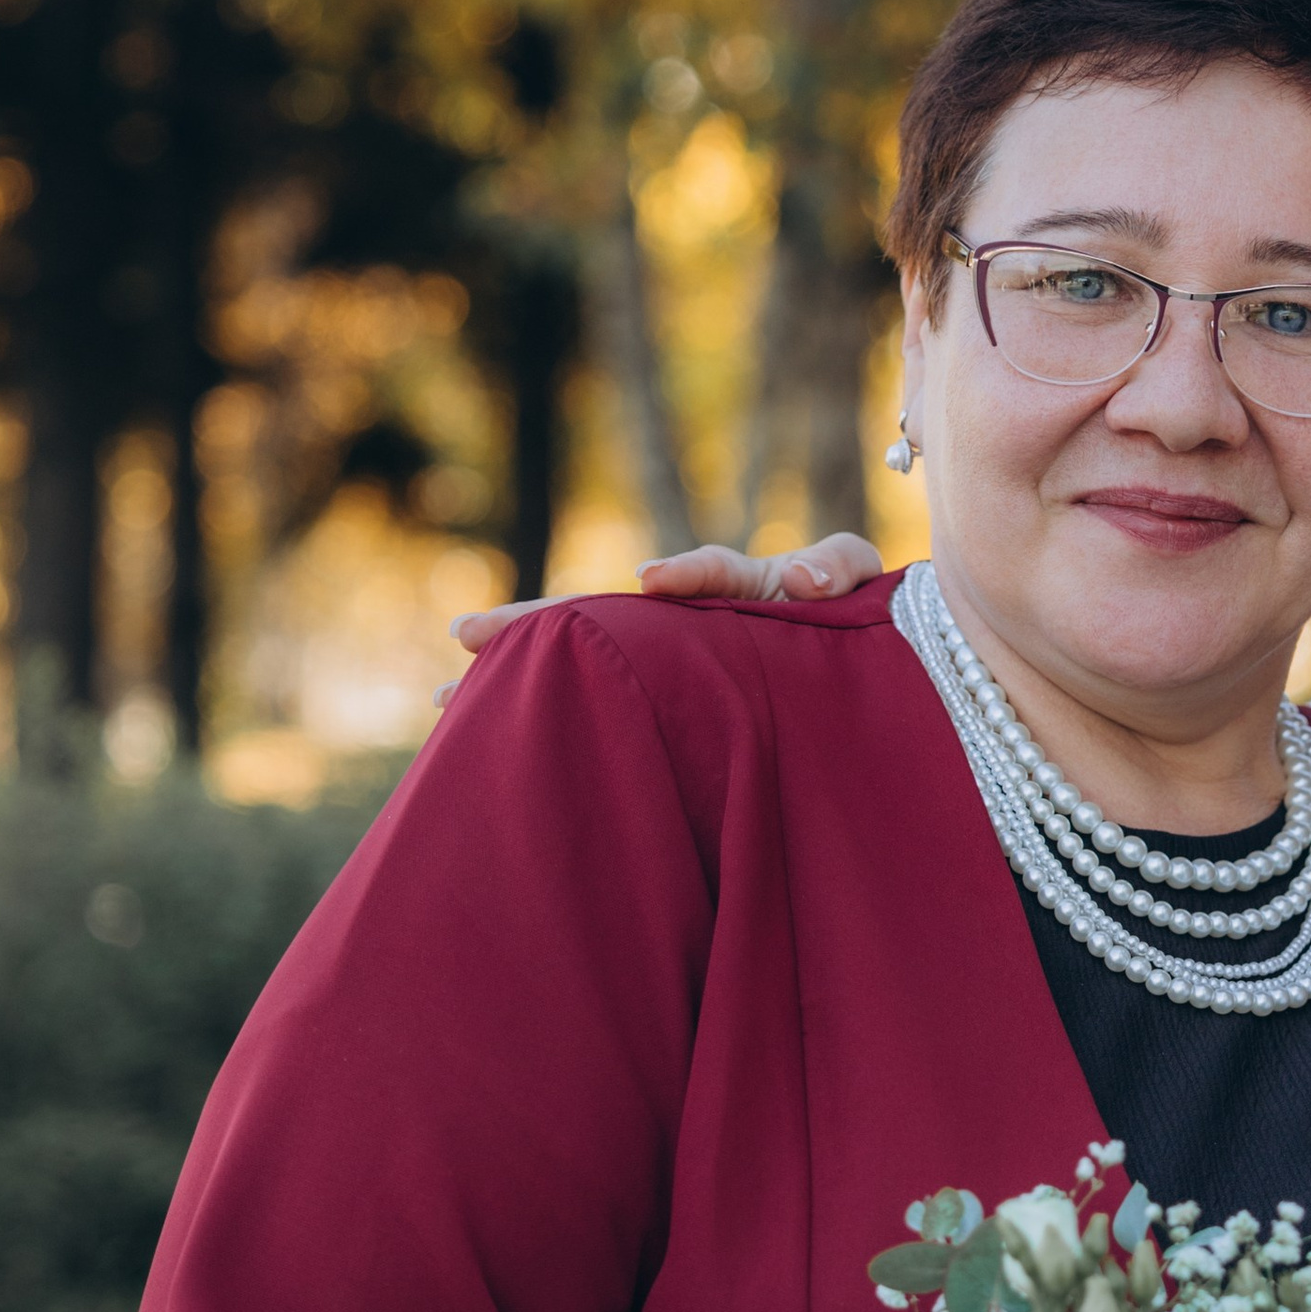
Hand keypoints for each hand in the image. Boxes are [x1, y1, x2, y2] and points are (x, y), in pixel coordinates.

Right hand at [444, 534, 887, 682]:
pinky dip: (552, 723)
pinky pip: (605, 707)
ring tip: (449, 699)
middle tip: (466, 634)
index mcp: (740, 590)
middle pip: (605, 619)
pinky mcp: (673, 701)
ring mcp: (673, 661)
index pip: (708, 573)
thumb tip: (798, 579)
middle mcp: (688, 621)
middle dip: (538, 626)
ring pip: (589, 664)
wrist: (861, 659)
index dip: (685, 573)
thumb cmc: (861, 617)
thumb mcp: (861, 584)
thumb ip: (838, 567)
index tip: (651, 582)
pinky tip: (489, 743)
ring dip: (522, 679)